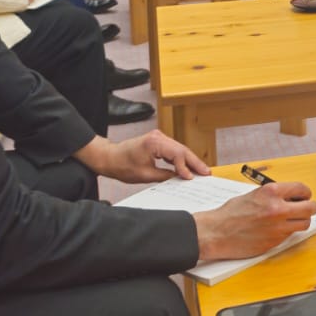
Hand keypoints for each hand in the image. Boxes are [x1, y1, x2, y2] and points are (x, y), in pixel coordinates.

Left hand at [75, 129, 210, 183]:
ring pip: (179, 149)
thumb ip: (165, 176)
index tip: (192, 178)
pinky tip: (187, 167)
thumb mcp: (145, 175)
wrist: (109, 158)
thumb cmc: (122, 165)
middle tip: (206, 172)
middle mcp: (159, 137)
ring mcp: (159, 137)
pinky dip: (180, 158)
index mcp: (155, 143)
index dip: (186, 167)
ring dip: (189, 160)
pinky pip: (173, 150)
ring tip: (200, 171)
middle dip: (194, 162)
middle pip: (182, 149)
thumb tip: (180, 178)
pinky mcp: (158, 141)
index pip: (177, 154)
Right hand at [195, 181, 315, 261]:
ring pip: (305, 224)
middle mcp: (277, 209)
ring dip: (301, 221)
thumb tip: (291, 197)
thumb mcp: (254, 194)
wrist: (216, 232)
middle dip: (310, 207)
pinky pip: (290, 235)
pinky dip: (288, 232)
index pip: (302, 189)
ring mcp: (277, 227)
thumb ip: (274, 195)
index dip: (305, 193)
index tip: (304, 196)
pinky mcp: (274, 242)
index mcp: (271, 192)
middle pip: (310, 208)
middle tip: (305, 208)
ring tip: (292, 220)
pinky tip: (277, 229)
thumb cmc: (231, 213)